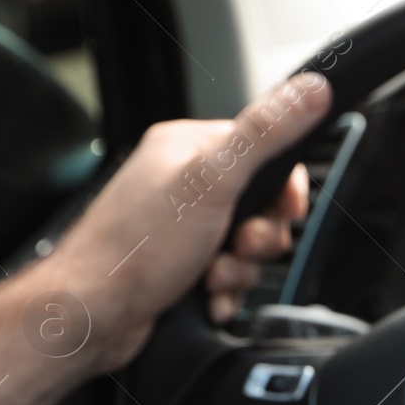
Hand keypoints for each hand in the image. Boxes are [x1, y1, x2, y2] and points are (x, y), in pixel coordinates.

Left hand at [49, 73, 331, 368]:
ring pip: (246, 249)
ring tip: (213, 277)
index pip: (264, 153)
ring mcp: (181, 229)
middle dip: (258, 240)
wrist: (94, 315)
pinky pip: (228, 277)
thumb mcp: (213, 181)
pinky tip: (207, 297)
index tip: (284, 211)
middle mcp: (183, 185)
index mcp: (187, 149)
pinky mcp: (181, 267)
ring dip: (240, 271)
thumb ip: (265, 135)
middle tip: (238, 247)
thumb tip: (310, 90)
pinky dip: (225, 292)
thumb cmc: (135, 248)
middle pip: (261, 208)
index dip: (283, 190)